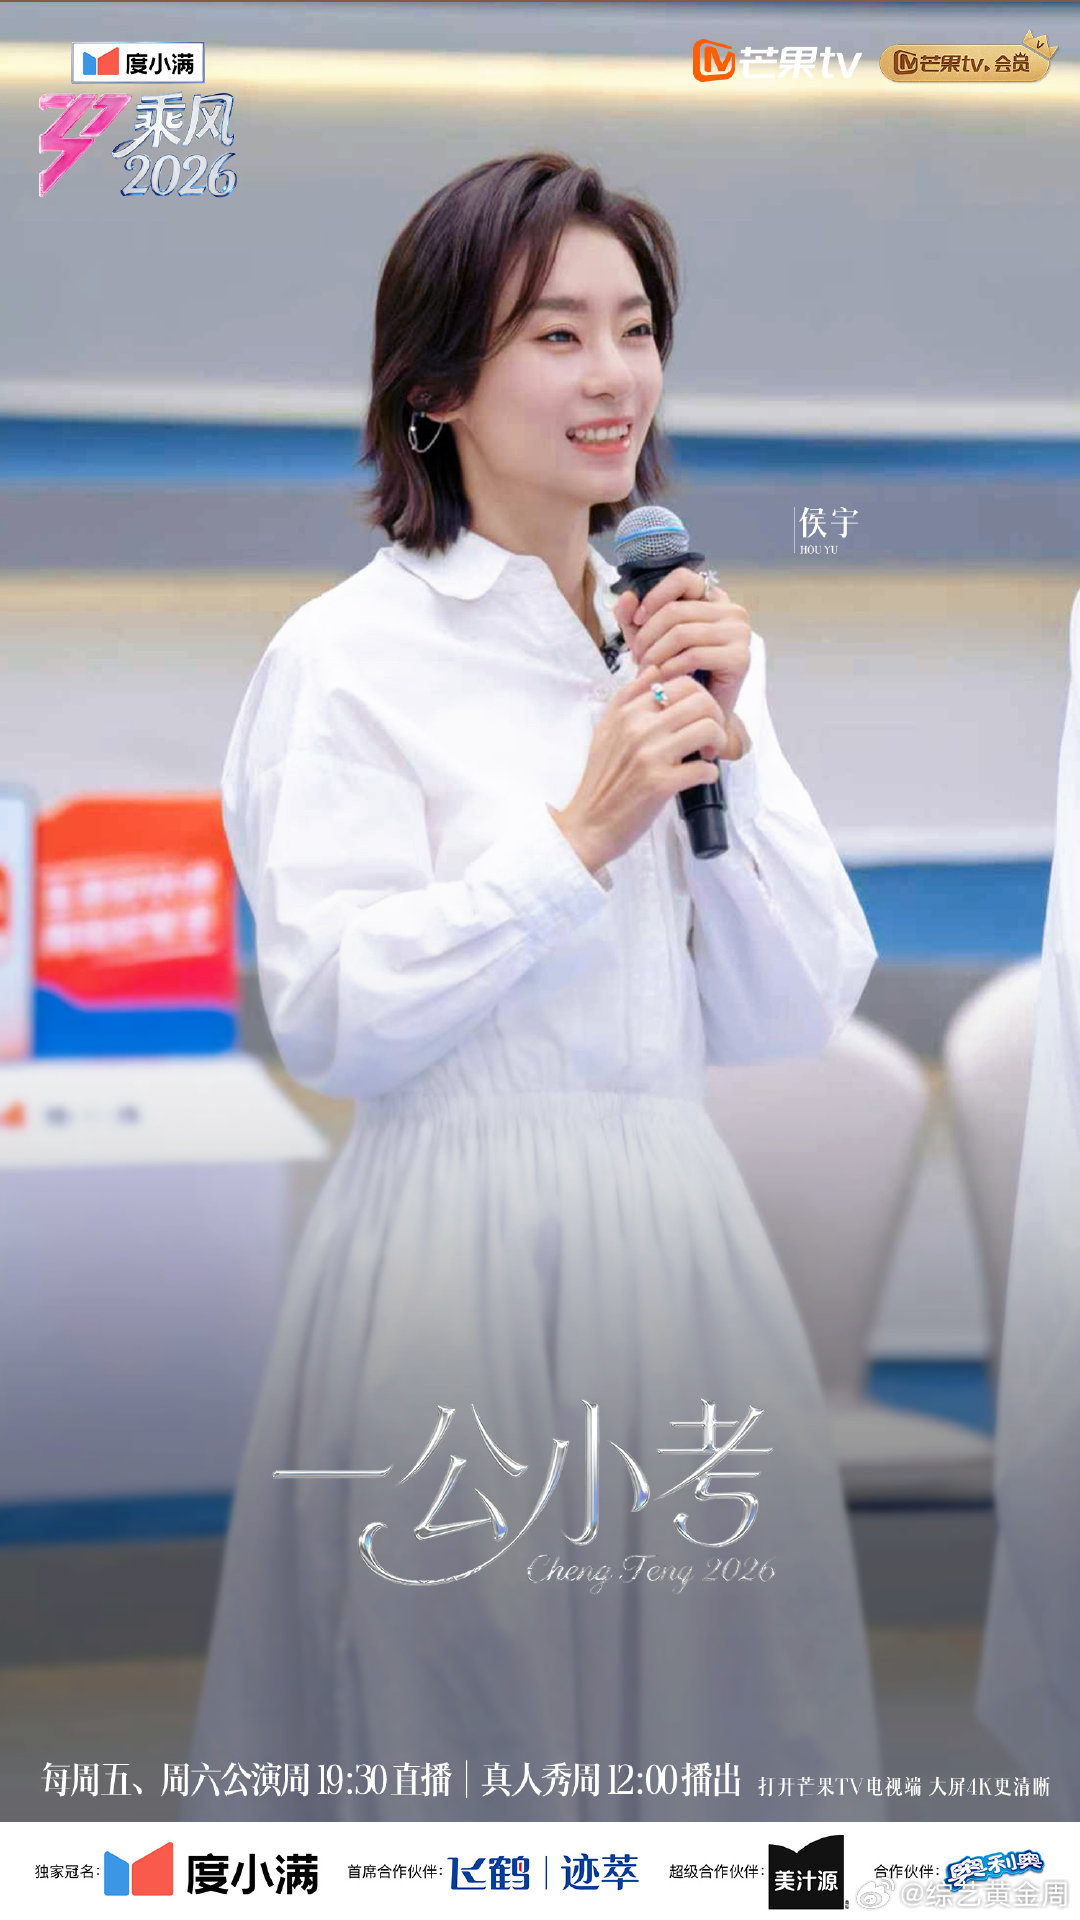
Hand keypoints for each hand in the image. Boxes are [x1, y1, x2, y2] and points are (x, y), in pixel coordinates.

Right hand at [549, 669, 726, 874]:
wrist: (590, 823)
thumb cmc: (601, 780)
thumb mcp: (606, 730)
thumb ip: (628, 697)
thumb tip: (653, 670)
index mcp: (627, 712)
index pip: (679, 683)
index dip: (699, 697)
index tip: (697, 716)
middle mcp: (639, 728)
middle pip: (700, 701)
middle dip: (715, 717)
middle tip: (708, 736)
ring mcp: (650, 756)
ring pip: (708, 729)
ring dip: (717, 742)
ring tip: (706, 754)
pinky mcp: (661, 784)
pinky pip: (704, 768)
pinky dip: (710, 774)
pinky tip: (699, 777)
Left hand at [612, 566, 751, 759]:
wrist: (697, 713)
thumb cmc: (676, 673)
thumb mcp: (649, 640)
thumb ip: (634, 618)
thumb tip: (625, 597)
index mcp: (712, 599)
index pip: (682, 578)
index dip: (654, 597)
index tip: (637, 621)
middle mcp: (731, 611)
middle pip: (677, 610)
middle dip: (648, 635)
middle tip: (636, 657)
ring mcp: (739, 633)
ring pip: (682, 633)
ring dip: (655, 653)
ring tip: (645, 670)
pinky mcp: (740, 658)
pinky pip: (694, 655)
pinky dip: (670, 668)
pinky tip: (661, 679)